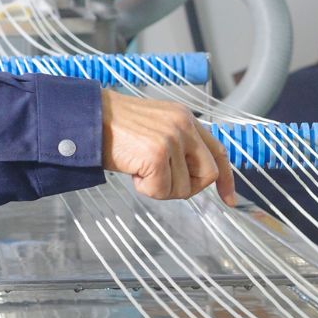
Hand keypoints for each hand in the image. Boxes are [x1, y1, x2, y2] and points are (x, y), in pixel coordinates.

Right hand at [101, 89, 234, 204]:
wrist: (89, 118)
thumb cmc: (114, 127)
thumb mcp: (156, 128)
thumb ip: (178, 145)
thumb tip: (190, 174)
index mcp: (186, 119)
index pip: (217, 151)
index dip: (226, 179)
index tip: (228, 199)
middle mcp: (184, 126)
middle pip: (207, 174)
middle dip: (188, 188)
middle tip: (163, 184)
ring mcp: (172, 139)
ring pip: (182, 188)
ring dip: (159, 187)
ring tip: (140, 168)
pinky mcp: (157, 155)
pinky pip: (161, 191)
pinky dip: (145, 189)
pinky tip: (133, 172)